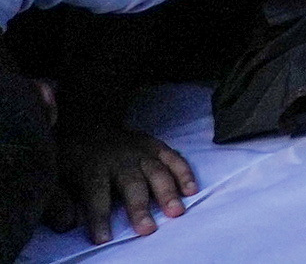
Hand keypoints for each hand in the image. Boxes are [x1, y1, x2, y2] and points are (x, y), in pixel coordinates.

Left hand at [45, 113, 191, 242]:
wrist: (89, 123)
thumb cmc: (73, 158)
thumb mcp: (56, 176)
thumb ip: (60, 201)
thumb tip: (66, 224)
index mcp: (93, 169)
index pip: (97, 196)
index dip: (100, 217)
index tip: (103, 239)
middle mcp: (120, 160)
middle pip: (132, 185)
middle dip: (140, 207)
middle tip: (148, 229)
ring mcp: (141, 152)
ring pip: (157, 172)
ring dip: (168, 191)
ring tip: (176, 211)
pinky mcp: (156, 146)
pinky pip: (173, 158)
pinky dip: (184, 173)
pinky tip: (191, 190)